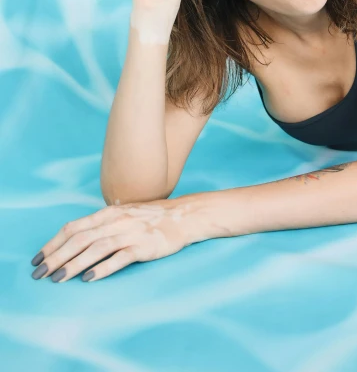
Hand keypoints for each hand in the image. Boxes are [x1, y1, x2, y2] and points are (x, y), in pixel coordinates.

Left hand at [30, 197, 197, 282]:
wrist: (184, 216)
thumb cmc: (151, 217)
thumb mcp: (123, 214)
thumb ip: (102, 224)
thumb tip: (76, 238)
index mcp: (108, 213)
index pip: (73, 227)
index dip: (53, 243)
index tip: (38, 258)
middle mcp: (115, 221)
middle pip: (79, 238)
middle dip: (57, 256)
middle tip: (40, 273)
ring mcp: (129, 233)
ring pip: (95, 248)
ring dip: (74, 264)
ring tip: (58, 278)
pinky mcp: (143, 246)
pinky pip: (120, 257)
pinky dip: (103, 268)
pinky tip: (89, 278)